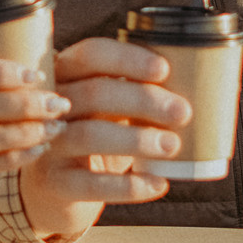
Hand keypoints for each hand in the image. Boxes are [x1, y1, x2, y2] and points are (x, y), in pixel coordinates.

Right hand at [20, 39, 190, 241]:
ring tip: (172, 145)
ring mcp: (48, 144)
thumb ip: (135, 92)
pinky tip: (158, 184)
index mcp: (66, 74)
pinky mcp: (54, 183)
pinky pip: (91, 184)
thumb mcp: (108, 107)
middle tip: (182, 112)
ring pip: (89, 134)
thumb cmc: (95, 134)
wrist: (57, 188)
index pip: (91, 54)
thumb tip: (194, 86)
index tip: (164, 69)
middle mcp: (51, 105)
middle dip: (143, 100)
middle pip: (94, 92)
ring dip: (137, 139)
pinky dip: (129, 186)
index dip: (127, 59)